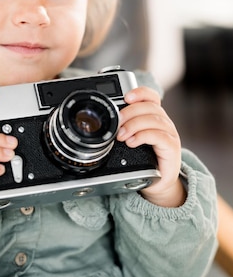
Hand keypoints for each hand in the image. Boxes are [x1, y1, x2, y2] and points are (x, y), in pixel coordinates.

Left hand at [117, 86, 185, 207]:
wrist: (157, 183)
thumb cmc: (144, 160)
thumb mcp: (131, 141)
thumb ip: (122, 129)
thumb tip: (105, 123)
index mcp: (154, 117)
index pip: (151, 97)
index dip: (140, 93)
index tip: (126, 97)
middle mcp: (164, 123)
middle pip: (150, 107)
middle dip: (130, 112)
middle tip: (117, 123)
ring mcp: (169, 135)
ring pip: (154, 120)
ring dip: (134, 125)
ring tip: (121, 136)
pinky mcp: (172, 148)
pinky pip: (160, 136)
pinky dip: (144, 136)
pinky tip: (132, 142)